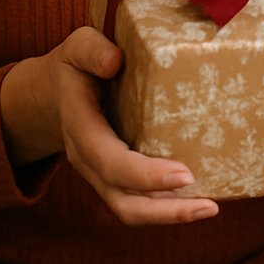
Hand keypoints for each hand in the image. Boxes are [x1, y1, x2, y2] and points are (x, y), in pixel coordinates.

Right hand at [0, 26, 217, 225]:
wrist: (52, 94)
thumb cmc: (74, 67)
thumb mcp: (77, 48)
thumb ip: (91, 50)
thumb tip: (115, 61)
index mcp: (79, 127)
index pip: (108, 160)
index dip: (144, 174)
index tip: (184, 175)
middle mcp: (88, 159)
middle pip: (121, 201)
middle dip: (163, 211)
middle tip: (208, 206)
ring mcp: (100, 173)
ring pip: (129, 208)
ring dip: (169, 215)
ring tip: (211, 208)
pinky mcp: (114, 176)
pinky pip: (138, 200)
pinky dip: (166, 206)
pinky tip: (199, 200)